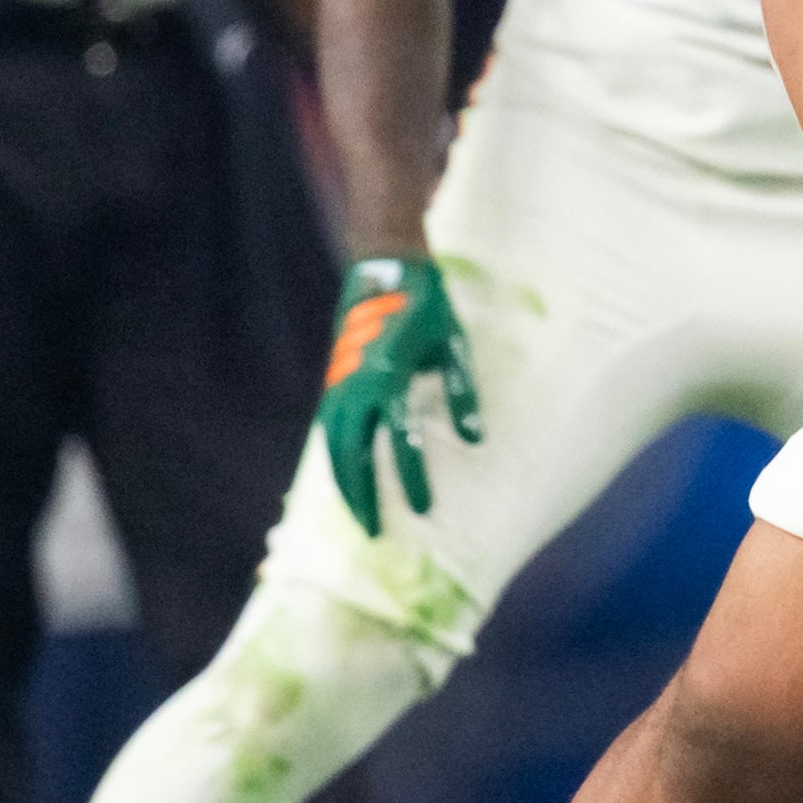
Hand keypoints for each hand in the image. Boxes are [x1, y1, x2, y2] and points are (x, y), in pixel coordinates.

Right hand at [318, 255, 479, 538]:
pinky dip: (334, 460)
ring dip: (344, 485)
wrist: (383, 267)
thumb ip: (463, 392)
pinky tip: (346, 481)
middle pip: (353, 456)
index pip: (402, 441)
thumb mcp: (455, 344)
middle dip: (363, 497)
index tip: (424, 509)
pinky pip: (328, 431)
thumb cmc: (427, 306)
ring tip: (358, 517)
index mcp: (390, 377)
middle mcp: (356, 386)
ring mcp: (338, 384)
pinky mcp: (333, 381)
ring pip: (333, 447)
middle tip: (375, 536)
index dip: (413, 478)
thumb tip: (475, 439)